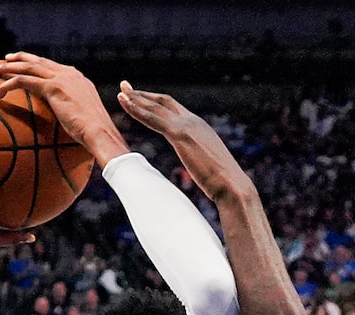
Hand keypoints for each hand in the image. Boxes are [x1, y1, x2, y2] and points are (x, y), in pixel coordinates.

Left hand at [0, 53, 125, 166]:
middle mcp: (69, 74)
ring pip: (28, 67)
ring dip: (9, 67)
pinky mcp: (52, 87)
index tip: (28, 65)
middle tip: (7, 59)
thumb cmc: (96, 135)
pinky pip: (24, 81)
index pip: (53, 67)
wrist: (101, 132)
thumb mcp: (87, 120)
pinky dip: (9, 85)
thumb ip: (77, 115)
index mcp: (78, 79)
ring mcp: (61, 79)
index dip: (38, 64)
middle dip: (21, 58)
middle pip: (39, 62)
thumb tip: (72, 128)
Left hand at [117, 82, 243, 198]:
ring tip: (121, 92)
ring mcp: (187, 126)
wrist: (233, 186)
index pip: (175, 110)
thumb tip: (203, 172)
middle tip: (125, 87)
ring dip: (136, 99)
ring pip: (156, 107)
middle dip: (143, 94)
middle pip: (164, 101)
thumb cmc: (225, 185)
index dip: (156, 103)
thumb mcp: (210, 168)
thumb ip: (201, 162)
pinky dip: (138, 111)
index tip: (142, 99)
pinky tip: (126, 106)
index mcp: (200, 128)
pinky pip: (154, 119)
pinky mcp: (180, 135)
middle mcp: (193, 121)